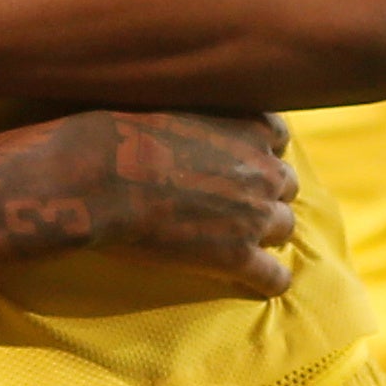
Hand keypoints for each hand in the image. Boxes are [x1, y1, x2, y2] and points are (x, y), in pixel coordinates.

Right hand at [46, 107, 298, 298]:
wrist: (100, 178)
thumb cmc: (117, 136)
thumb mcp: (166, 104)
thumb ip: (193, 114)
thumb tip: (176, 122)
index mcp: (246, 126)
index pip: (277, 136)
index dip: (257, 151)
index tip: (237, 161)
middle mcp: (261, 168)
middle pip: (286, 184)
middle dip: (264, 192)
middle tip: (233, 204)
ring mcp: (254, 214)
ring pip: (284, 227)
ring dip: (265, 232)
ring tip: (238, 240)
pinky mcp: (238, 256)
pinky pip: (274, 276)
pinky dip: (269, 280)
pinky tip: (255, 282)